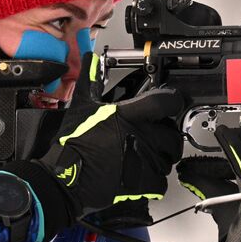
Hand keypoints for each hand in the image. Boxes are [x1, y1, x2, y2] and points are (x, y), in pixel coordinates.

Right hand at [3, 53, 184, 238]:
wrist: (67, 178)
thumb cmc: (74, 144)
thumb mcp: (81, 106)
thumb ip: (91, 81)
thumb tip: (90, 59)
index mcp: (130, 115)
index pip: (167, 102)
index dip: (172, 100)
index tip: (170, 102)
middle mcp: (142, 136)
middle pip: (173, 133)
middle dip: (166, 133)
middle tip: (154, 134)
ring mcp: (146, 160)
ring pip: (169, 157)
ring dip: (162, 156)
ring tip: (145, 154)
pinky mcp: (144, 182)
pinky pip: (162, 181)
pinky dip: (155, 178)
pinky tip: (142, 172)